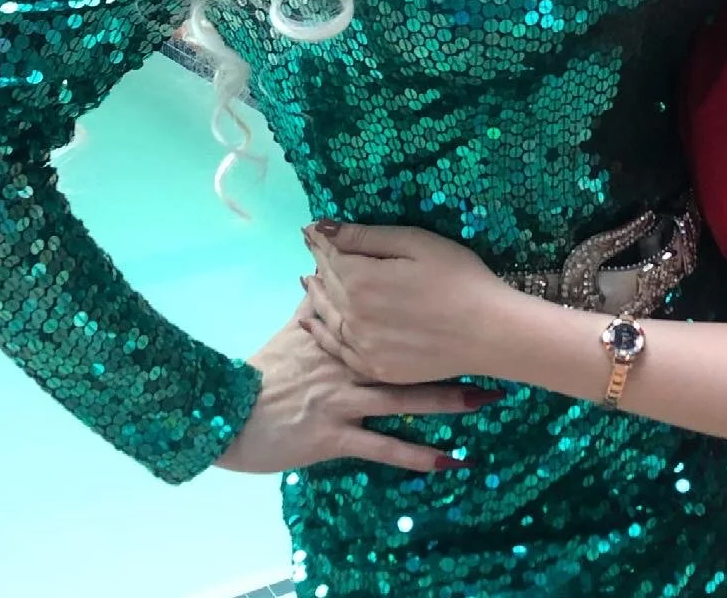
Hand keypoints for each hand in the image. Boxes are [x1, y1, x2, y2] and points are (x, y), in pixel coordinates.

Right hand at [212, 299, 484, 473]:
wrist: (230, 416)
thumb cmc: (266, 371)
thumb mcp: (293, 329)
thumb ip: (317, 301)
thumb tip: (328, 265)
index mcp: (341, 335)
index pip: (390, 318)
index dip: (428, 312)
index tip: (466, 303)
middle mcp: (348, 365)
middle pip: (409, 358)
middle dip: (453, 357)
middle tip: (496, 352)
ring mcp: (344, 401)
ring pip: (404, 401)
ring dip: (448, 402)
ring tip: (487, 400)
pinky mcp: (336, 437)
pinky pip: (384, 448)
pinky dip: (418, 455)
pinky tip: (449, 461)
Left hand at [301, 222, 512, 385]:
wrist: (488, 332)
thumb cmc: (458, 277)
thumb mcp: (416, 243)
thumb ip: (366, 237)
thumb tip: (323, 228)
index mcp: (361, 280)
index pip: (330, 255)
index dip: (320, 240)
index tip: (310, 229)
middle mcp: (352, 315)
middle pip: (328, 283)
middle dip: (320, 263)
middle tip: (312, 248)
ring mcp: (362, 346)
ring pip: (328, 316)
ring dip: (317, 295)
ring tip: (309, 279)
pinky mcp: (375, 367)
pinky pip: (337, 349)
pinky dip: (321, 333)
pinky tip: (313, 323)